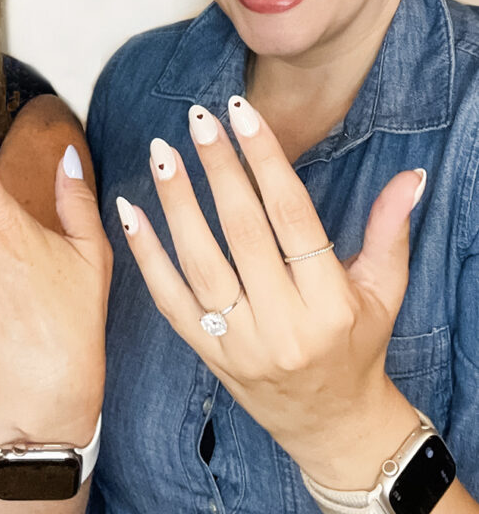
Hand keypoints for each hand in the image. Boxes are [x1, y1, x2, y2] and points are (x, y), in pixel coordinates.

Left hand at [117, 95, 423, 487]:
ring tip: (161, 151)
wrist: (330, 425)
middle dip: (218, 169)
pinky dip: (146, 254)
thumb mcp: (383, 291)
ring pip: (200, 262)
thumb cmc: (357, 346)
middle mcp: (283, 324)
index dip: (265, 159)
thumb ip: (389, 230)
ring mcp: (240, 343)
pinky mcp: (208, 354)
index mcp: (330, 303)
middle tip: (197, 118)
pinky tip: (129, 210)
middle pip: (243, 232)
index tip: (241, 113)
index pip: (292, 216)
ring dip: (177, 202)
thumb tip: (410, 175)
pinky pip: (169, 298)